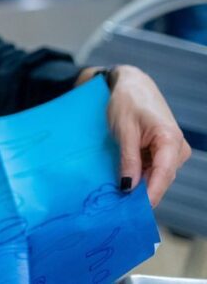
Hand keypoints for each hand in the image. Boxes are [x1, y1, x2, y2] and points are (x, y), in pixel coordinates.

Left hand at [104, 65, 191, 205]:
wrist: (131, 84)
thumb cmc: (126, 102)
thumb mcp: (123, 130)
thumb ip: (128, 159)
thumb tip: (128, 187)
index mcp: (170, 139)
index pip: (163, 175)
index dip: (151, 195)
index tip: (138, 212)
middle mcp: (177, 147)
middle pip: (161, 179)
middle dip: (143, 193)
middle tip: (121, 210)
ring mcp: (173, 150)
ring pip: (157, 176)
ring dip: (140, 185)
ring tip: (119, 199)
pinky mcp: (164, 151)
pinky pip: (153, 169)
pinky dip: (140, 175)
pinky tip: (125, 182)